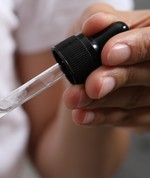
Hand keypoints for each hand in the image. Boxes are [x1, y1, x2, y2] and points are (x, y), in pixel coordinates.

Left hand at [63, 4, 149, 128]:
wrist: (87, 70)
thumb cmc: (98, 40)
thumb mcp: (94, 21)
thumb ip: (97, 19)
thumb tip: (95, 24)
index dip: (136, 47)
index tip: (108, 54)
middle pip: (148, 73)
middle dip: (116, 78)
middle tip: (91, 84)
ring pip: (134, 98)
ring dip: (100, 101)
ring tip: (73, 98)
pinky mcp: (145, 115)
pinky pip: (126, 119)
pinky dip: (101, 117)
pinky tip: (81, 115)